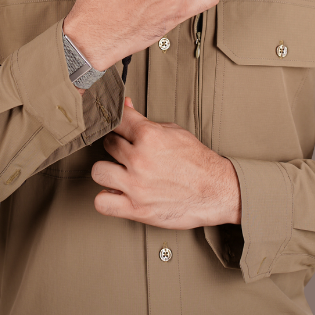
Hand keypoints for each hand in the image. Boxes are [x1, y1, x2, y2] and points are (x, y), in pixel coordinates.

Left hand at [91, 97, 241, 228]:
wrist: (215, 190)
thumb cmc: (196, 161)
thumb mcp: (173, 131)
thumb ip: (145, 120)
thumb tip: (126, 105)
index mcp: (149, 136)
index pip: (117, 120)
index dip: (118, 122)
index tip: (119, 127)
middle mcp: (139, 159)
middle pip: (108, 144)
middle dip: (117, 146)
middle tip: (128, 152)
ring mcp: (135, 185)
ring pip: (98, 171)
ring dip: (108, 171)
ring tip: (120, 172)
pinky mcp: (136, 209)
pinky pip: (102, 203)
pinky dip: (107, 199)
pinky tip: (118, 193)